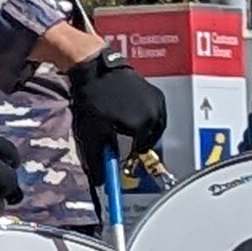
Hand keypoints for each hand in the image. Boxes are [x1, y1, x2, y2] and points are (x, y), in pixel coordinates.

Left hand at [66, 47, 170, 171]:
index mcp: (143, 126)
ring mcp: (158, 103)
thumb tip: (100, 181)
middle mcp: (156, 115)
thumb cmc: (93, 98)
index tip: (124, 161)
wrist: (96, 68)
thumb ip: (98, 157)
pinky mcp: (157, 93)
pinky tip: (130, 116)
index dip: (130, 158)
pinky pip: (156, 114)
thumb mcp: (92, 131)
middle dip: (137, 145)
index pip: (140, 152)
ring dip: (142, 132)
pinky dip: (146, 119)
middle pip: (149, 140)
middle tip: (123, 145)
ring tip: (125, 130)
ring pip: (154, 128)